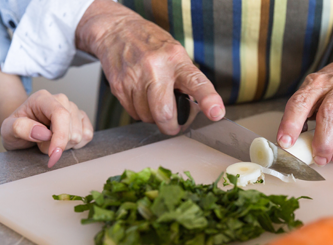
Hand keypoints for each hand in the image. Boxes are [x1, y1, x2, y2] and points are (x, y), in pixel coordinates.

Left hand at [0, 90, 92, 167]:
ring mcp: (74, 109)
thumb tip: (43, 132)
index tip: (53, 154)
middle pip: (72, 129)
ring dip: (64, 146)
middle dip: (57, 144)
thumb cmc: (16, 128)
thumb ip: (20, 128)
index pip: (60, 114)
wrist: (21, 129)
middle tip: (41, 144)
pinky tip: (63, 142)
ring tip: (50, 142)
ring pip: (80, 135)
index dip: (60, 136)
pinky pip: (88, 136)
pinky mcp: (82, 119)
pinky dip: (76, 145)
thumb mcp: (7, 130)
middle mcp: (61, 100)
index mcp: (43, 98)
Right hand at [76, 0, 224, 134]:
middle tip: (173, 126)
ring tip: (152, 98)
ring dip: (152, 116)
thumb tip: (194, 110)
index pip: (196, 82)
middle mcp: (156, 68)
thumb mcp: (175, 54)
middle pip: (164, 113)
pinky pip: (133, 113)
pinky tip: (139, 95)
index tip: (216, 113)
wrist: (117, 30)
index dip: (208, 100)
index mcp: (176, 60)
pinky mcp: (119, 86)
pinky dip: (138, 111)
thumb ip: (186, 80)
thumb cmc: (151, 45)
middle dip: (170, 126)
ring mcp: (135, 77)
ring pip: (147, 117)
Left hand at [277, 39, 332, 164]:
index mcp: (317, 83)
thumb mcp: (313, 92)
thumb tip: (292, 144)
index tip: (285, 144)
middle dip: (323, 142)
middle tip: (319, 158)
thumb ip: (302, 115)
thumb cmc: (332, 89)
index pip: (300, 103)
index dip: (291, 124)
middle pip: (330, 114)